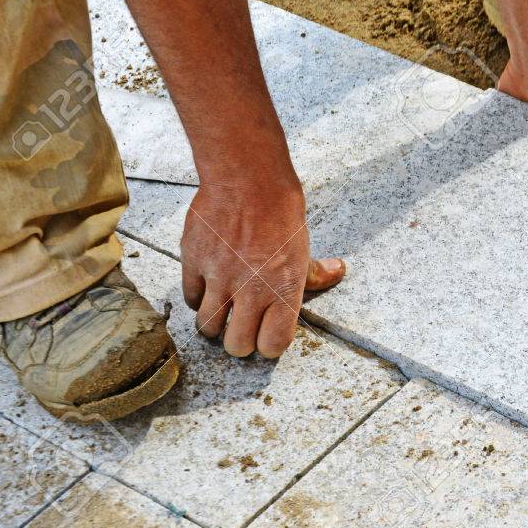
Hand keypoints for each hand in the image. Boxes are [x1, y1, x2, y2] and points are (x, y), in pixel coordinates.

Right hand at [181, 177, 345, 357]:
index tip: (267, 337)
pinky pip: (190, 297)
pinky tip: (208, 288)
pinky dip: (198, 298)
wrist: (248, 181)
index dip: (269, 346)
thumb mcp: (304, 249)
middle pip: (236, 346)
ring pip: (208, 327)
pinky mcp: (194, 262)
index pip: (273, 344)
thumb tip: (336, 272)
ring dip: (215, 324)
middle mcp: (251, 291)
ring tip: (223, 312)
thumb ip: (315, 272)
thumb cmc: (280, 216)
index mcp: (283, 292)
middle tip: (241, 330)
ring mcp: (220, 278)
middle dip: (239, 343)